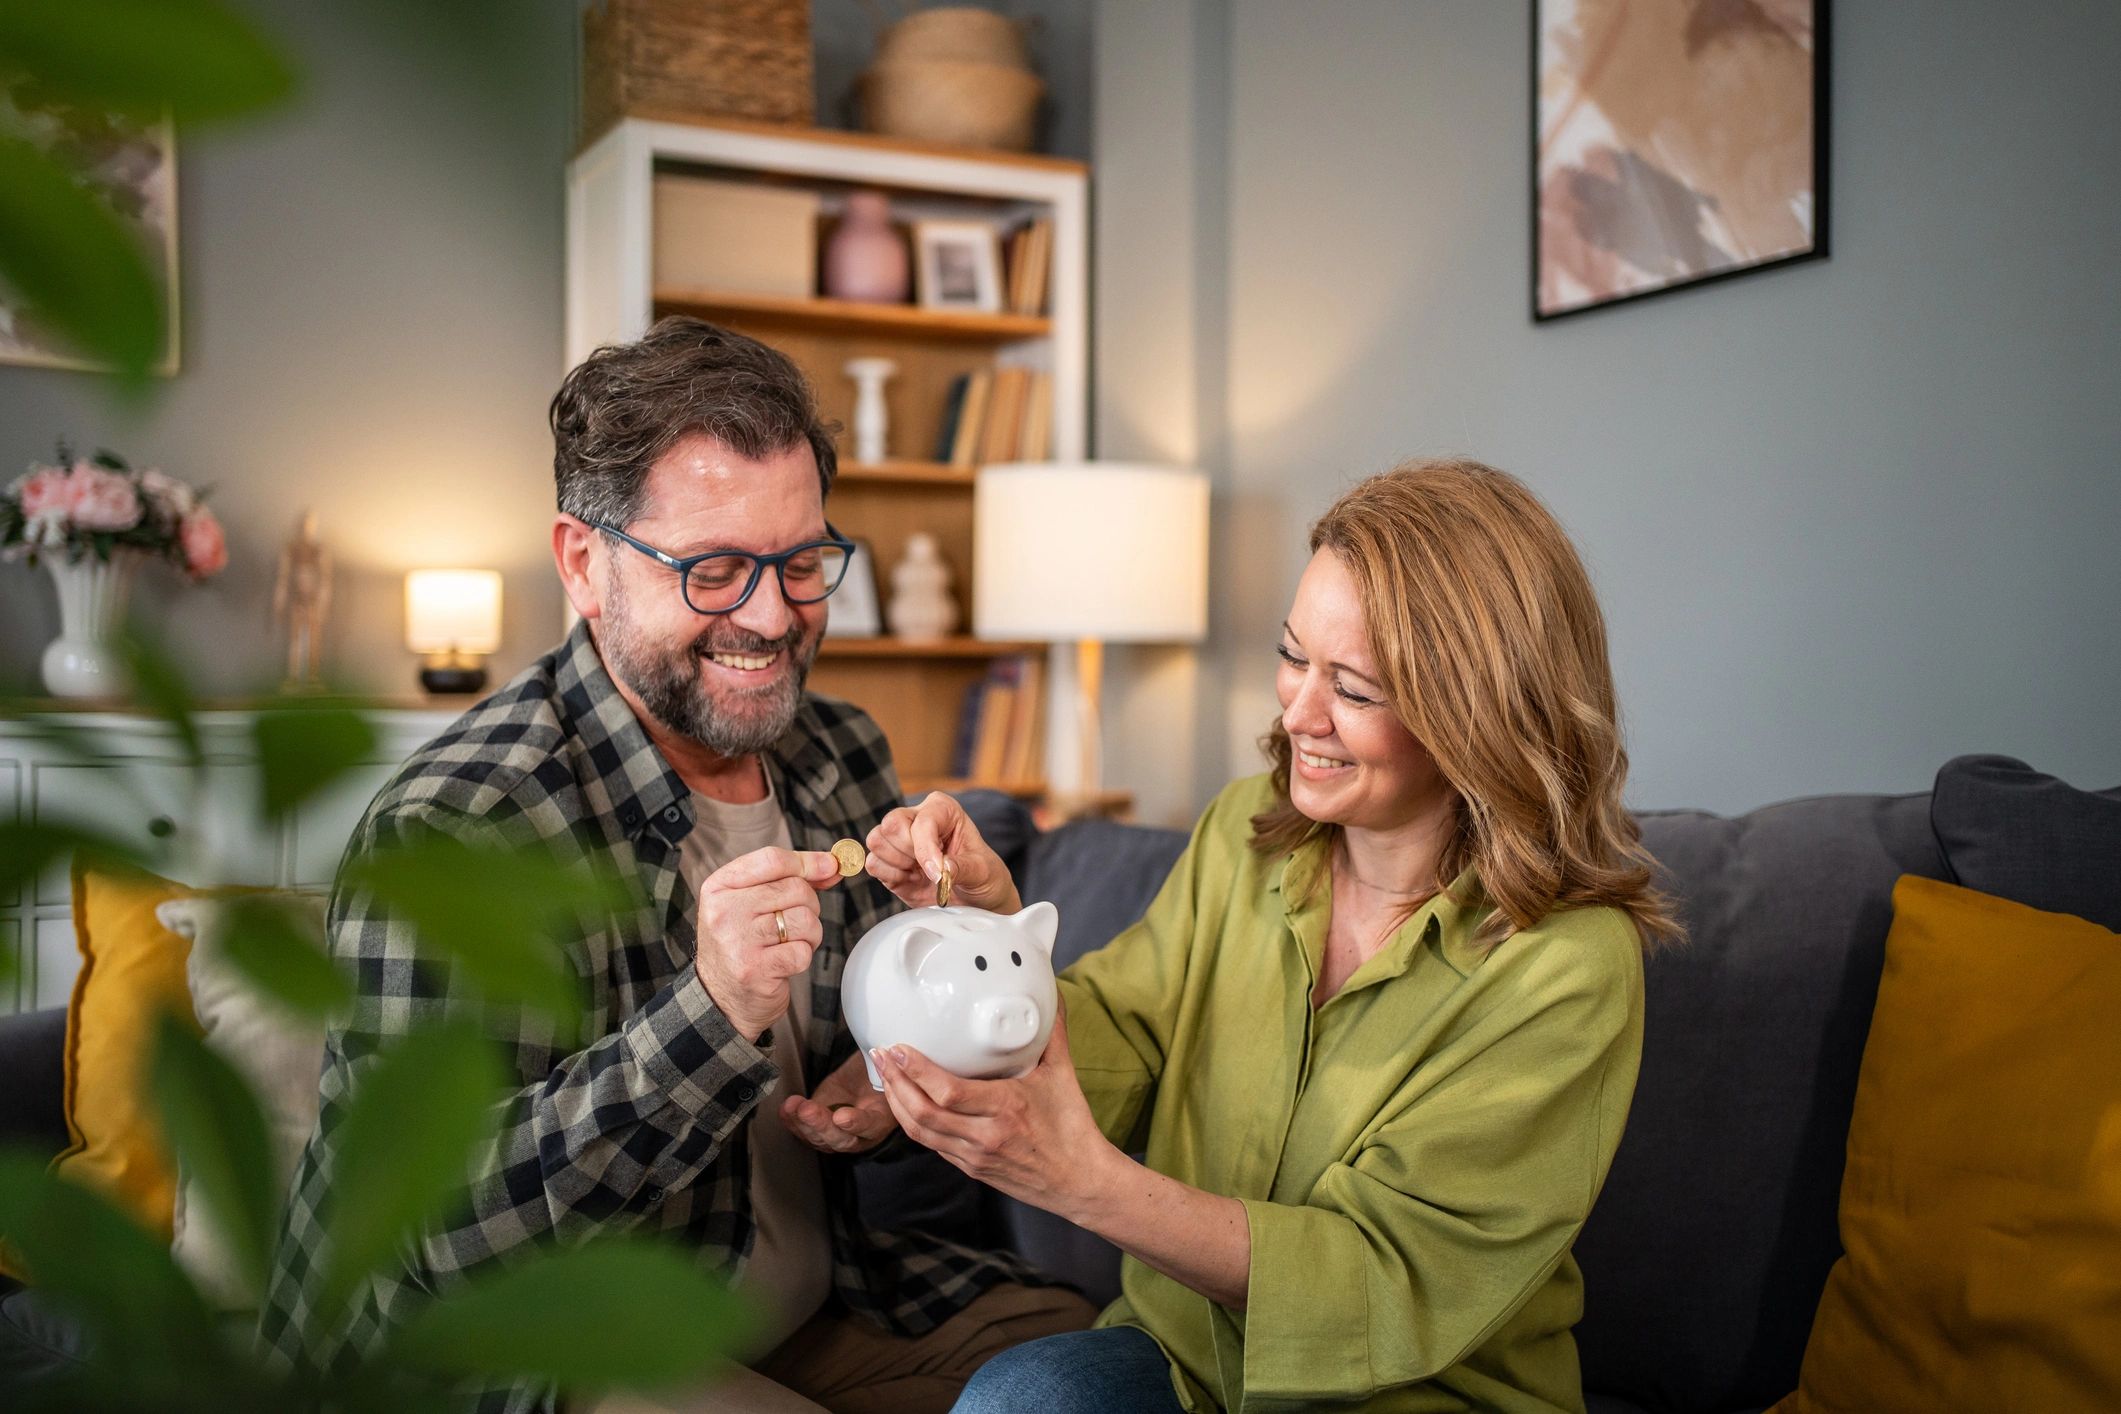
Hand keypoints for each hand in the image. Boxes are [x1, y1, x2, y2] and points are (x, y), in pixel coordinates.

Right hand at [696, 846, 842, 1041]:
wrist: (720, 999)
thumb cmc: (742, 944)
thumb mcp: (751, 903)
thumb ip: (787, 879)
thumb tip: (831, 865)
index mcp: (719, 887)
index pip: (772, 859)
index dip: (808, 861)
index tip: (830, 866)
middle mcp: (724, 911)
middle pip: (794, 888)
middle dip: (809, 904)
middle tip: (794, 923)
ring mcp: (739, 941)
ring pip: (805, 919)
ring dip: (809, 933)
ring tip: (789, 943)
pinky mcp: (756, 970)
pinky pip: (803, 951)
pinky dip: (802, 956)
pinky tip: (783, 962)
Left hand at [779, 1050, 898, 1153]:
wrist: (865, 1079)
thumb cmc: (876, 1075)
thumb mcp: (882, 1068)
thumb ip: (879, 1066)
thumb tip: (878, 1053)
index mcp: (883, 1118)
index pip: (870, 1126)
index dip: (855, 1123)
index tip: (842, 1116)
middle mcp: (861, 1134)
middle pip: (840, 1139)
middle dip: (821, 1125)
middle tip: (808, 1110)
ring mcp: (838, 1135)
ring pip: (820, 1138)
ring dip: (803, 1123)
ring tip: (792, 1106)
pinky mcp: (819, 1129)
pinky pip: (805, 1131)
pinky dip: (793, 1122)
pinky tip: (786, 1111)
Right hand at [865, 792, 1021, 913]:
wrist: (976, 901)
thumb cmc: (983, 876)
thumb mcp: (983, 871)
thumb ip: (962, 868)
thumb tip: (941, 868)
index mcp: (942, 809)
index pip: (922, 821)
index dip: (926, 849)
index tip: (938, 873)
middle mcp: (917, 818)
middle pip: (891, 824)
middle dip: (908, 852)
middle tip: (929, 868)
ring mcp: (900, 840)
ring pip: (876, 841)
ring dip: (897, 864)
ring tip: (920, 873)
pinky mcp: (888, 862)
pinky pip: (872, 863)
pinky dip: (889, 876)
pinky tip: (910, 880)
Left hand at [871, 1003, 1112, 1217]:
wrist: (1079, 1182)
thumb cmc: (1072, 1128)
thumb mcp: (1063, 1074)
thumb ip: (1052, 1032)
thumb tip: (1052, 993)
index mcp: (1006, 1108)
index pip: (948, 1091)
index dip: (916, 1070)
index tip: (899, 1048)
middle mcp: (985, 1135)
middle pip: (923, 1112)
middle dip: (895, 1082)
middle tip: (881, 1054)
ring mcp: (974, 1155)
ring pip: (921, 1132)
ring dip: (897, 1103)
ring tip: (886, 1075)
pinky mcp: (970, 1168)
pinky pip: (932, 1144)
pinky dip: (913, 1122)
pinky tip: (907, 1102)